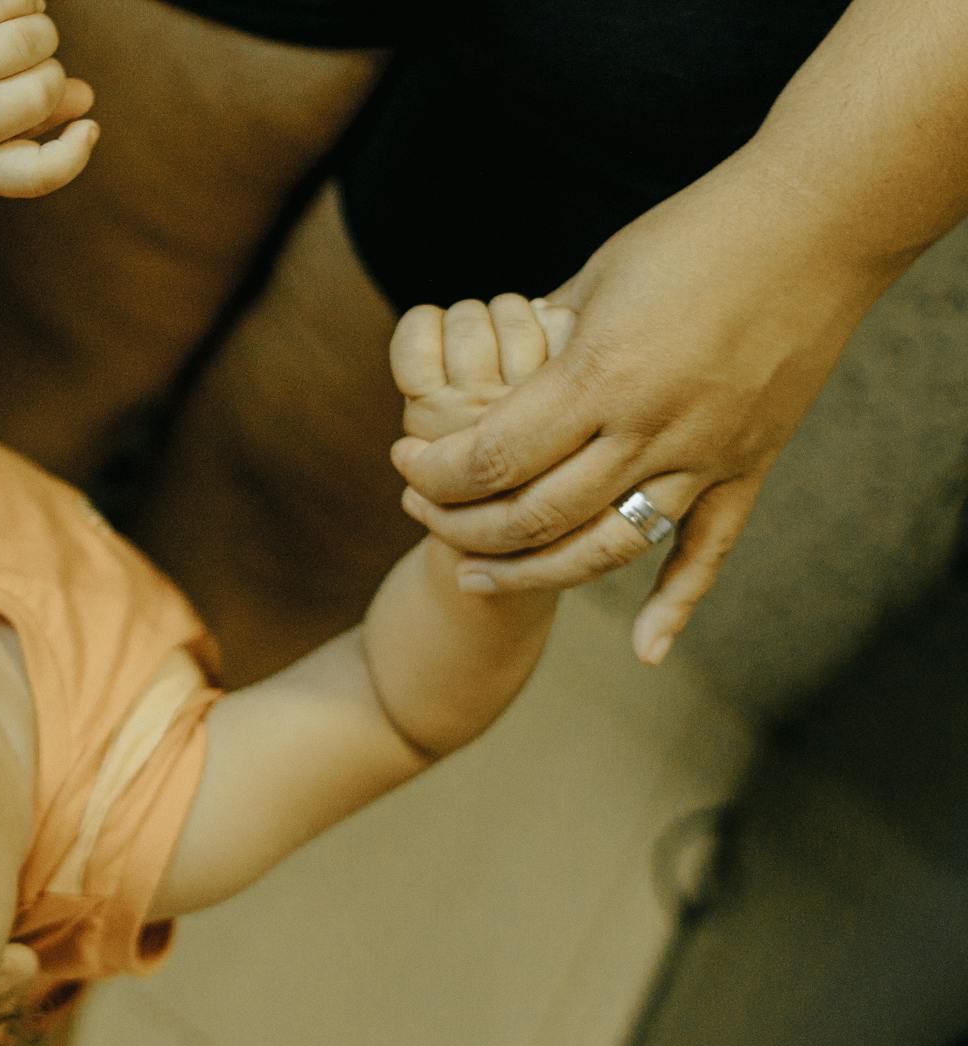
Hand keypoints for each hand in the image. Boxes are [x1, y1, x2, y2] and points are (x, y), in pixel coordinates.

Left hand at [0, 0, 97, 196]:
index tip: (88, 130)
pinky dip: (25, 1)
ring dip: (38, 28)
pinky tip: (1, 8)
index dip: (68, 158)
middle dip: (51, 71)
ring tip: (12, 31)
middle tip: (27, 66)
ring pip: (35, 41)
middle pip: (45, 90)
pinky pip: (18, 3)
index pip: (31, 175)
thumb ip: (39, 118)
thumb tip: (84, 101)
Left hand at [389, 162, 888, 664]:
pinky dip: (676, 604)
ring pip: (606, 548)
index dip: (436, 472)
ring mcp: (705, 454)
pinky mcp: (750, 463)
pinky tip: (644, 648)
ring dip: (533, 576)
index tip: (402, 463)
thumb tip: (496, 365)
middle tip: (420, 514)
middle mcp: (651, 427)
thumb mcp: (597, 277)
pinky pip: (709, 551)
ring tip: (478, 579)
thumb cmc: (695, 231)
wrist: (821, 220)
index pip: (494, 457)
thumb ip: (546, 337)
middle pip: (535, 515)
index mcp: (602, 375)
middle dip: (463, 525)